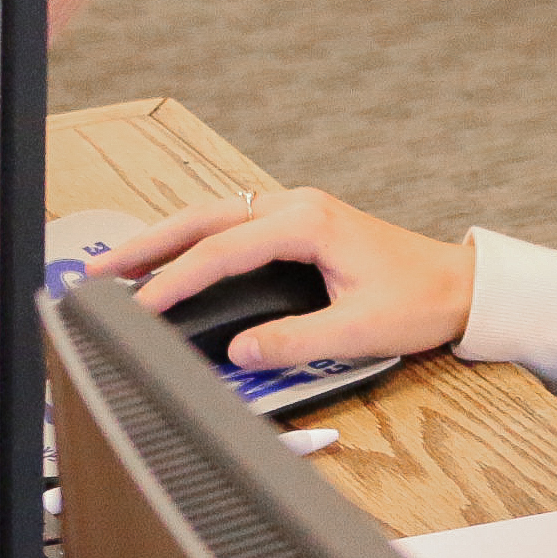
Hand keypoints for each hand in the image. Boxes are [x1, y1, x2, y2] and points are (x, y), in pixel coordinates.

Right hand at [89, 187, 477, 368]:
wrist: (458, 284)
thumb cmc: (416, 302)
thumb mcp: (357, 332)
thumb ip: (294, 342)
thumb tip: (237, 352)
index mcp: (308, 222)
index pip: (223, 251)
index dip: (175, 281)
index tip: (137, 308)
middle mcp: (297, 205)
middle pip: (208, 219)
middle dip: (151, 243)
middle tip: (97, 271)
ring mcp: (298, 209)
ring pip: (217, 218)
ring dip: (169, 239)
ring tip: (121, 266)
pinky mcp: (301, 223)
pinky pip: (235, 227)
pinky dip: (197, 240)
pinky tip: (175, 260)